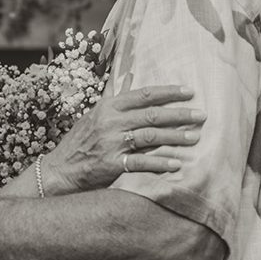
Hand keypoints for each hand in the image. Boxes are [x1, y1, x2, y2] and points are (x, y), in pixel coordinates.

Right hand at [40, 84, 204, 195]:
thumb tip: (137, 89)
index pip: (143, 95)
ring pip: (150, 137)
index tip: (189, 92)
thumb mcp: (95, 117)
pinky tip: (176, 163)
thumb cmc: (80, 144)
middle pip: (152, 115)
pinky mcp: (111, 164)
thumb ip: (117, 106)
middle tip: (202, 115)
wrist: (59, 170)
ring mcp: (111, 143)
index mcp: (108, 107)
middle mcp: (110, 122)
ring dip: (176, 137)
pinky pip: (141, 163)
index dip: (168, 92)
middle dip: (180, 114)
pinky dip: (160, 163)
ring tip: (195, 137)